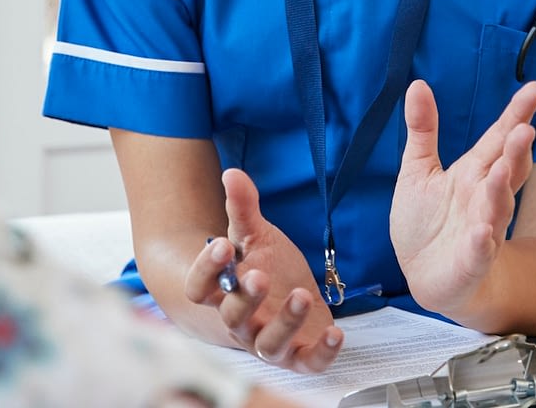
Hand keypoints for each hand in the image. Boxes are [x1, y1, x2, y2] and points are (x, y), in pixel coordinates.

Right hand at [182, 169, 343, 372]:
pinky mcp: (300, 356)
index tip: (221, 244)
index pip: (199, 288)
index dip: (206, 269)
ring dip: (285, 322)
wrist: (294, 296)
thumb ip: (243, 209)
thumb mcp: (258, 236)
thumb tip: (232, 173)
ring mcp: (269, 342)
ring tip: (302, 296)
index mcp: (222, 292)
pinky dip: (322, 353)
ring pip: (268, 344)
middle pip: (232, 317)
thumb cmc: (270, 267)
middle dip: (246, 298)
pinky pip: (308, 362)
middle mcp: (241, 323)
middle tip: (260, 275)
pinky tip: (336, 332)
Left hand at [389, 80, 535, 319]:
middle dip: (517, 150)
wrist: (425, 276)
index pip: (499, 138)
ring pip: (498, 207)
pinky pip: (479, 250)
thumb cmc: (427, 221)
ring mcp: (482, 228)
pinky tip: (483, 233)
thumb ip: (423, 129)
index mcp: (474, 172)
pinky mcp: (471, 259)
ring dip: (501, 189)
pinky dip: (482, 241)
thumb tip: (417, 84)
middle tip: (524, 129)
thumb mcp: (418, 169)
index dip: (517, 114)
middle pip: (508, 169)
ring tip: (503, 169)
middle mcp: (484, 197)